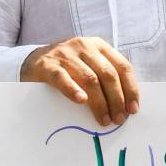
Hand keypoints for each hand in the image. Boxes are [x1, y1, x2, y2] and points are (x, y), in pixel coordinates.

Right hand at [22, 37, 139, 126]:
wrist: (33, 61)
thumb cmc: (68, 68)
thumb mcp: (89, 65)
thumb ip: (105, 78)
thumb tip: (125, 106)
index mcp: (99, 46)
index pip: (122, 67)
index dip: (130, 89)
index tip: (133, 109)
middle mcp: (84, 46)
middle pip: (108, 74)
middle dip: (117, 99)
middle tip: (119, 119)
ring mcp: (65, 54)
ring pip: (89, 78)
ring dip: (100, 102)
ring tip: (104, 119)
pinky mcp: (47, 64)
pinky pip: (62, 78)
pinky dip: (73, 90)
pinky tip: (81, 101)